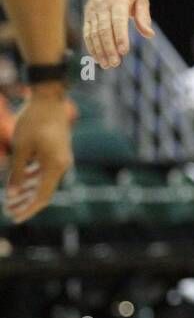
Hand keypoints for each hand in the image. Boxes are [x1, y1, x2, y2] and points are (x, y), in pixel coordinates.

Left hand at [3, 89, 72, 222]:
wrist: (49, 99)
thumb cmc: (33, 121)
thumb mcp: (21, 148)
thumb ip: (17, 174)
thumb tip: (12, 196)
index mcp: (55, 166)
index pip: (42, 197)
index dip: (27, 209)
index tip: (14, 218)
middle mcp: (61, 165)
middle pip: (44, 192)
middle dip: (26, 203)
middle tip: (8, 211)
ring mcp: (61, 159)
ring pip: (44, 182)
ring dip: (28, 191)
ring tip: (11, 199)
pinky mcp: (58, 152)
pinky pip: (46, 171)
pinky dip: (33, 178)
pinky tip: (20, 181)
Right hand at [84, 0, 154, 68]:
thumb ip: (144, 17)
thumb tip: (149, 34)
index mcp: (118, 0)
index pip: (118, 21)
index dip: (120, 36)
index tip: (124, 51)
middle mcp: (103, 4)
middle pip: (104, 29)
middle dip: (109, 48)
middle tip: (115, 63)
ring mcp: (93, 9)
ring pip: (94, 32)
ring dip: (99, 50)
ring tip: (106, 64)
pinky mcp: (87, 13)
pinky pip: (87, 31)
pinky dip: (91, 45)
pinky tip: (97, 57)